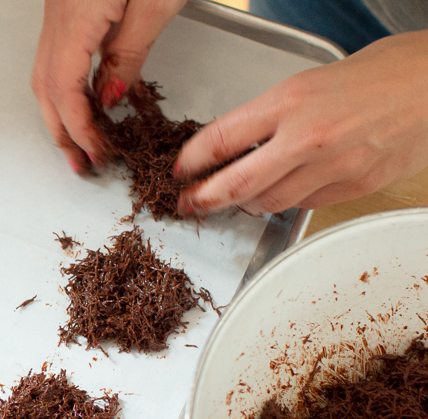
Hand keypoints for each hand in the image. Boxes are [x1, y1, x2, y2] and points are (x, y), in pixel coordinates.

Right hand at [31, 0, 185, 173]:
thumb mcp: (156, 4)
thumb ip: (129, 53)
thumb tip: (109, 98)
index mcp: (76, 16)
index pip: (64, 89)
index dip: (79, 128)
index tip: (97, 152)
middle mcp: (57, 15)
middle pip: (45, 87)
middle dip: (62, 131)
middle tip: (79, 162)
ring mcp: (58, 10)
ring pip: (45, 72)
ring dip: (60, 111)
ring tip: (79, 139)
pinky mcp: (67, 5)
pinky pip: (58, 54)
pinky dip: (67, 85)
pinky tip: (86, 99)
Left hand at [176, 30, 427, 215]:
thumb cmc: (378, 73)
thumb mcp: (308, 82)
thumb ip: (270, 115)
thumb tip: (235, 145)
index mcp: (289, 101)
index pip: (220, 139)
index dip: (193, 161)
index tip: (180, 170)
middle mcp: (307, 137)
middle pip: (237, 185)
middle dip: (204, 199)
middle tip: (189, 204)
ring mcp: (334, 166)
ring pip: (269, 203)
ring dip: (245, 204)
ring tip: (234, 199)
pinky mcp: (356, 186)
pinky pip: (306, 205)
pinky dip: (287, 201)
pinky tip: (283, 191)